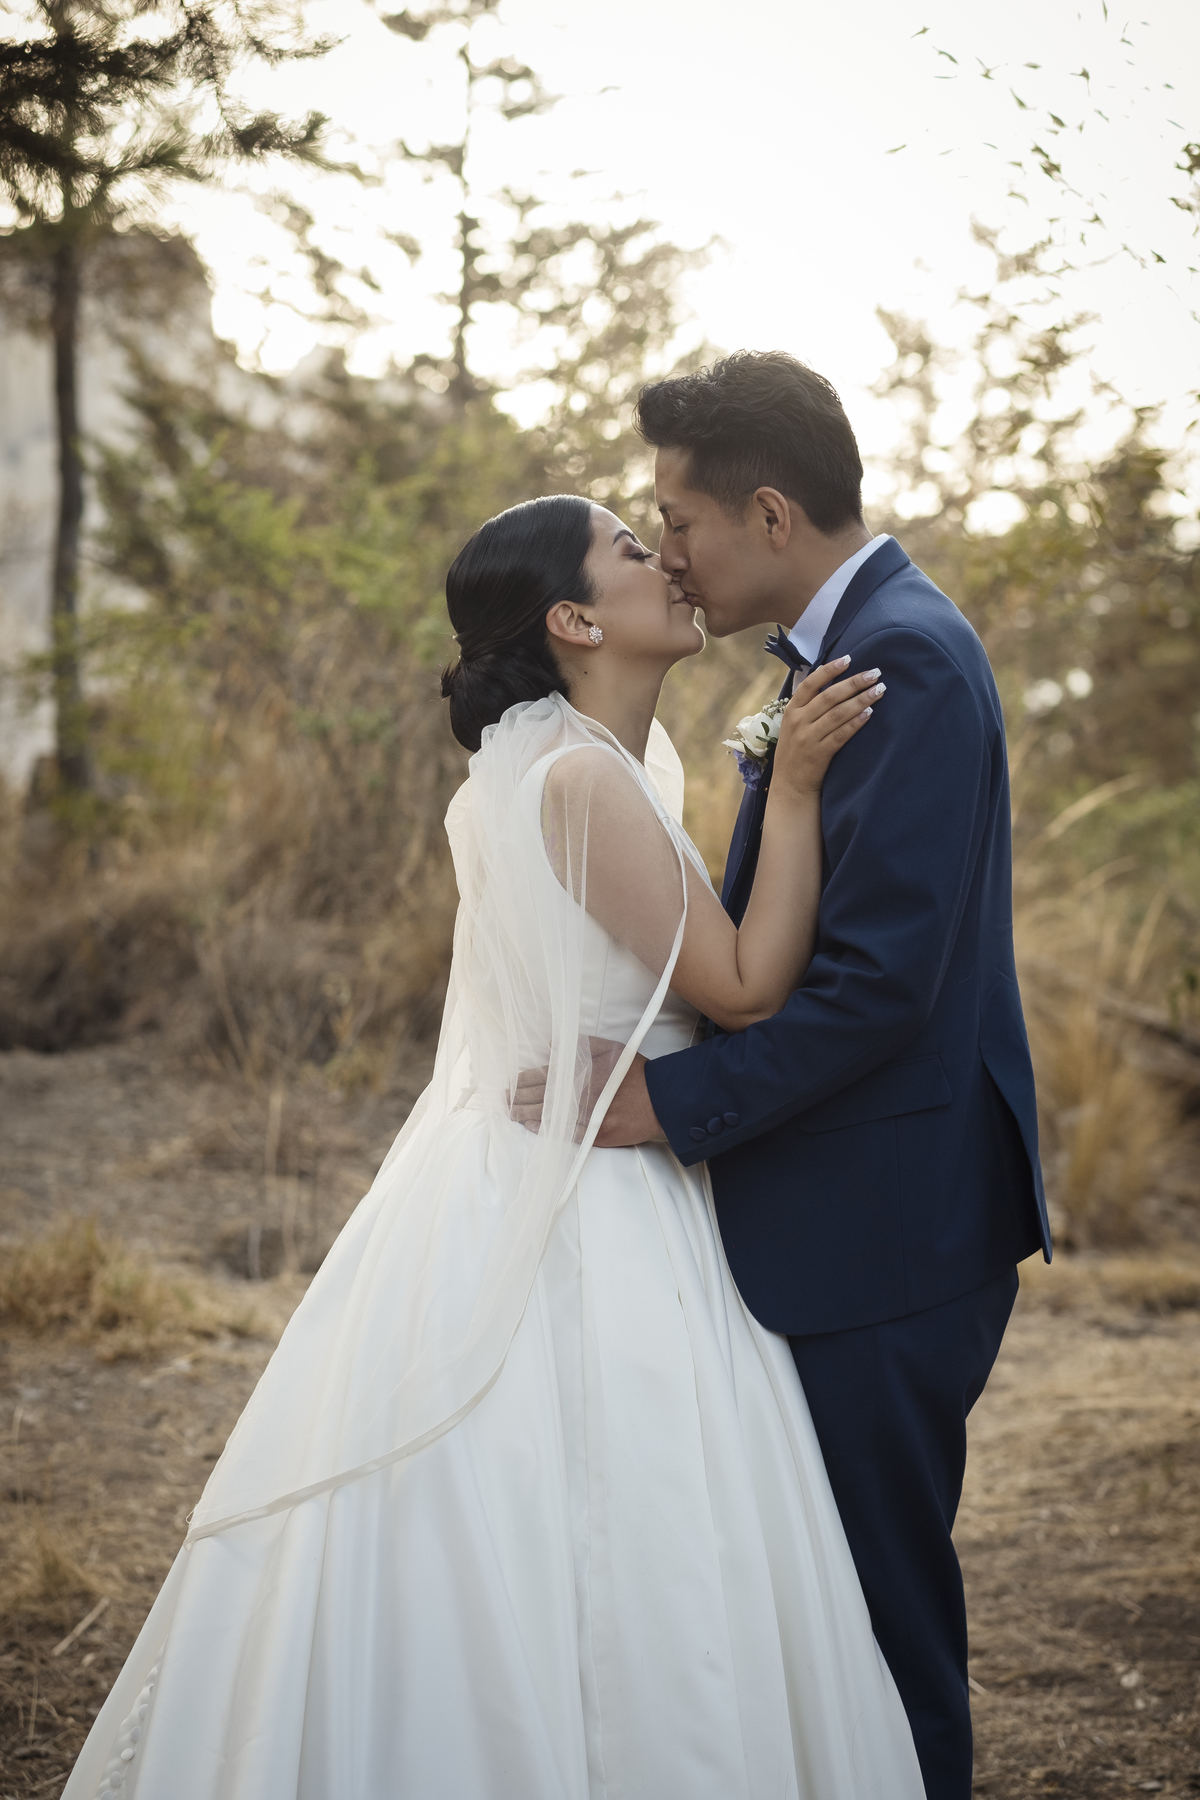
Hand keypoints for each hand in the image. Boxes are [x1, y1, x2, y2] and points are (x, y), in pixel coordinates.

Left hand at [509, 1046, 664, 1146]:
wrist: (662, 1101)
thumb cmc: (635, 1072)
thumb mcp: (611, 1049)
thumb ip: (581, 1045)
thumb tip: (553, 1046)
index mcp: (583, 1073)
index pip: (545, 1076)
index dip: (524, 1081)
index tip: (511, 1083)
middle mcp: (582, 1095)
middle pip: (542, 1097)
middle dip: (519, 1098)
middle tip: (503, 1099)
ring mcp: (588, 1117)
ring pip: (549, 1116)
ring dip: (526, 1114)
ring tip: (510, 1113)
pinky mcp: (595, 1135)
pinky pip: (564, 1133)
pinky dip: (545, 1129)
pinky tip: (531, 1126)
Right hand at [772, 657, 883, 801]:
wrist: (790, 786)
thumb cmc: (796, 752)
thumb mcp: (793, 726)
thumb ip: (807, 706)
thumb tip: (830, 680)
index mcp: (791, 711)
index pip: (810, 684)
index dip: (830, 670)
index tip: (849, 659)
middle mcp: (798, 722)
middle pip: (830, 696)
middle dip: (854, 682)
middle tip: (875, 673)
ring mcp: (808, 738)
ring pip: (838, 713)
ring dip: (861, 700)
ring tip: (879, 691)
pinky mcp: (820, 754)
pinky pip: (841, 734)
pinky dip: (856, 722)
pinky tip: (870, 714)